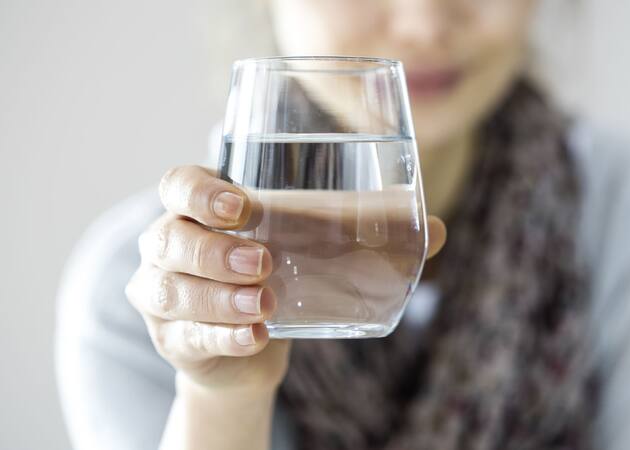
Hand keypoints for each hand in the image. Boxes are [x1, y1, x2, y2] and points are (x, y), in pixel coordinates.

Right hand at [125, 165, 445, 395]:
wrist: (247, 346)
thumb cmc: (277, 278)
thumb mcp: (310, 251)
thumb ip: (364, 237)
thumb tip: (436, 230)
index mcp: (199, 210)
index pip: (178, 185)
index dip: (201, 192)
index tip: (243, 207)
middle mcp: (169, 246)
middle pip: (168, 238)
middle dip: (214, 250)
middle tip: (264, 261)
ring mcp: (162, 295)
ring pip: (170, 290)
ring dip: (218, 297)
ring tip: (266, 303)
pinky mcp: (173, 339)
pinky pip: (187, 337)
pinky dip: (223, 337)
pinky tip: (256, 337)